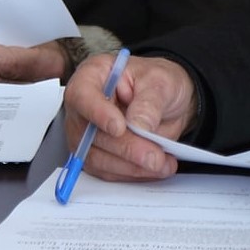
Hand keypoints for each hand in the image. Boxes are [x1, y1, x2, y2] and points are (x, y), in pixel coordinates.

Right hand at [60, 54, 197, 181]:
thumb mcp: (160, 81)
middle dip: (126, 148)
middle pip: (90, 134)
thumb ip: (149, 102)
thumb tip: (138, 124)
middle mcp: (83, 106)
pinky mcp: (96, 155)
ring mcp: (86, 134)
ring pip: (97, 158)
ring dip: (130, 166)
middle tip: (154, 156)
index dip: (98, 114)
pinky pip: (107, 171)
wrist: (166, 101)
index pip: (82, 96)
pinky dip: (131, 174)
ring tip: (161, 163)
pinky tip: (153, 168)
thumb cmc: (157, 83)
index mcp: (93, 76)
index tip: (119, 128)